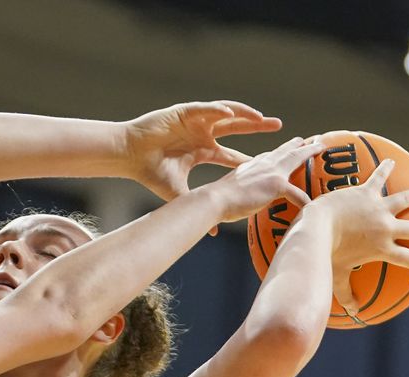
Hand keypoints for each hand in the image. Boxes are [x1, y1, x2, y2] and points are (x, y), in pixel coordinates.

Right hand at [123, 101, 282, 200]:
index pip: (232, 155)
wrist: (129, 154)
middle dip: (257, 127)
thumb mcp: (178, 192)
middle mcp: (202, 134)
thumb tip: (212, 234)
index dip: (249, 159)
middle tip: (278, 126)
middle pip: (237, 129)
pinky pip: (205, 109)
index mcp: (202, 151)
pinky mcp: (184, 111)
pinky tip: (231, 113)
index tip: (269, 162)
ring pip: (226, 115)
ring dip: (244, 115)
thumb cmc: (150, 171)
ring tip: (261, 118)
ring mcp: (195, 121)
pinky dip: (218, 110)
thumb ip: (196, 205)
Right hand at [207, 136, 326, 225]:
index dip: (275, 155)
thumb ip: (223, 211)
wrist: (214, 201)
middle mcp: (260, 164)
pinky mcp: (277, 184)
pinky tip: (311, 207)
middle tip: (307, 140)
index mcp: (248, 166)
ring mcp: (270, 172)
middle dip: (296, 144)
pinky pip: (298, 194)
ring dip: (310, 151)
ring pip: (296, 157)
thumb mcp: (222, 202)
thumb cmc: (213, 205)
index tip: (281, 152)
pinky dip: (305, 201)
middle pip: (283, 151)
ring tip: (321, 146)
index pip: (265, 157)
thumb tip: (212, 232)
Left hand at [301, 159, 408, 315]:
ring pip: (405, 201)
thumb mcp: (336, 275)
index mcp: (382, 248)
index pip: (407, 259)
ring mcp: (378, 208)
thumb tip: (353, 312)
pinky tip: (391, 161)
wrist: (317, 227)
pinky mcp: (367, 192)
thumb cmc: (325, 254)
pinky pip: (379, 178)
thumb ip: (345, 293)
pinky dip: (386, 169)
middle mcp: (386, 228)